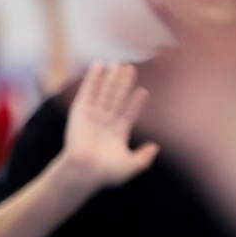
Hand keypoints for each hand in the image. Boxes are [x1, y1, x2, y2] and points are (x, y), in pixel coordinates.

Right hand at [58, 62, 158, 193]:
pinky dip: (93, 78)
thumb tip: (155, 147)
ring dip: (111, 78)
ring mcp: (92, 115)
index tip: (143, 91)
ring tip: (119, 63)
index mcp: (117, 134)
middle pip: (117, 98)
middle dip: (123, 83)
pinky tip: (99, 66)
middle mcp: (105, 122)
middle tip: (131, 67)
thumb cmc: (106, 173)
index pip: (128, 113)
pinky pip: (88, 91)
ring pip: (105, 92)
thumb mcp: (132, 166)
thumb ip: (144, 157)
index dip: (136, 103)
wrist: (84, 171)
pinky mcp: (80, 111)